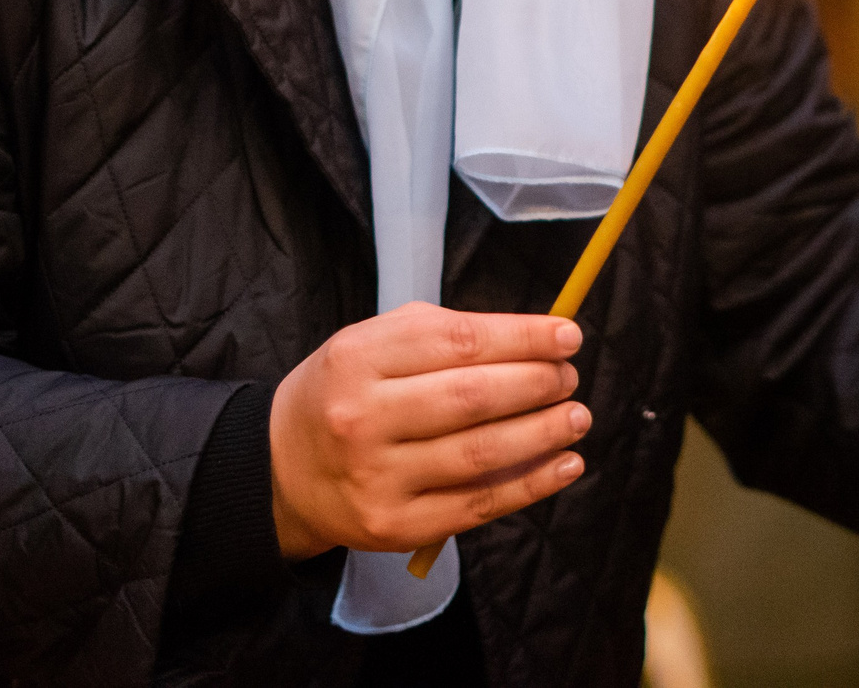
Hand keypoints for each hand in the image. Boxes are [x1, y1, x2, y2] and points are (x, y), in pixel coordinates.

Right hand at [267, 301, 589, 558]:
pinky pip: (477, 504)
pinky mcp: (394, 525)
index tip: (567, 334)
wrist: (281, 470)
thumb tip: (534, 339)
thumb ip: (444, 334)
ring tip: (577, 417)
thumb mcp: (372, 343)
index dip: (522, 337)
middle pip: (472, 397)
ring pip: (480, 453)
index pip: (457, 341)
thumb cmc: (346, 394)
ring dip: (543, 433)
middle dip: (537, 383)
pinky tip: (565, 465)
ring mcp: (377, 477)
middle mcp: (363, 418)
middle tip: (569, 377)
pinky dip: (531, 484)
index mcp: (358, 358)